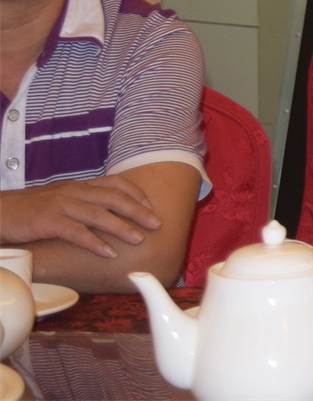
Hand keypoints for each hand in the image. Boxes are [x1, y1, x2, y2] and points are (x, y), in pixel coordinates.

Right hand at [0, 174, 161, 257]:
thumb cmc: (30, 209)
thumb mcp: (60, 199)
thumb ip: (82, 203)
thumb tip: (106, 215)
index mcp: (79, 185)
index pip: (116, 183)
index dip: (137, 194)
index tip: (152, 207)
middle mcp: (74, 191)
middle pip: (114, 197)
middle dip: (138, 210)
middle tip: (157, 224)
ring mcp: (61, 205)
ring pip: (99, 214)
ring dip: (122, 227)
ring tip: (139, 239)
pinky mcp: (48, 221)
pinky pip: (76, 232)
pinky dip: (94, 242)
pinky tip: (108, 253)